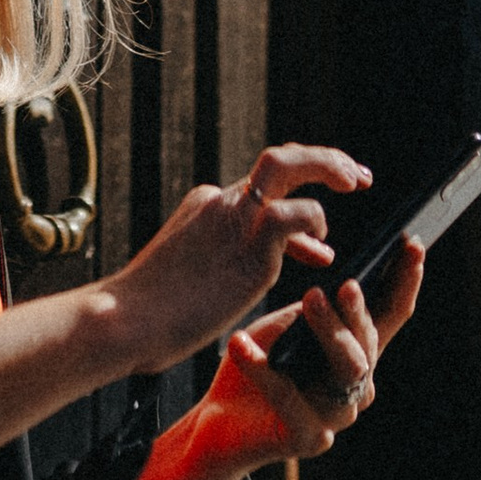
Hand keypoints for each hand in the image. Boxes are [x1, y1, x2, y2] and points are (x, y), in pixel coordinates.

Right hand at [106, 148, 368, 376]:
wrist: (124, 320)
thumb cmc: (153, 313)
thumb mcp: (196, 276)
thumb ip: (231, 262)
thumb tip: (255, 268)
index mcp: (206, 207)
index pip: (262, 188)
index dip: (299, 201)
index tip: (320, 233)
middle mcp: (220, 202)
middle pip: (278, 158)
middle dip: (323, 158)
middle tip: (356, 175)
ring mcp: (233, 219)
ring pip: (285, 164)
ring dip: (328, 167)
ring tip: (354, 182)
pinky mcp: (246, 246)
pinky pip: (294, 214)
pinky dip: (313, 221)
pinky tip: (320, 246)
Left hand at [191, 238, 426, 479]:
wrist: (214, 420)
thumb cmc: (254, 364)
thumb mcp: (283, 326)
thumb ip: (313, 309)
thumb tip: (339, 283)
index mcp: (354, 353)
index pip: (390, 316)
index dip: (405, 281)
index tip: (413, 245)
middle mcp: (354, 387)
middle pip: (368, 343)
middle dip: (358, 311)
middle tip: (344, 283)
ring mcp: (335, 416)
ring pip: (348, 369)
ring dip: (331, 331)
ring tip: (308, 299)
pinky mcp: (307, 439)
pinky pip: (290, 400)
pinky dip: (264, 370)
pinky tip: (240, 344)